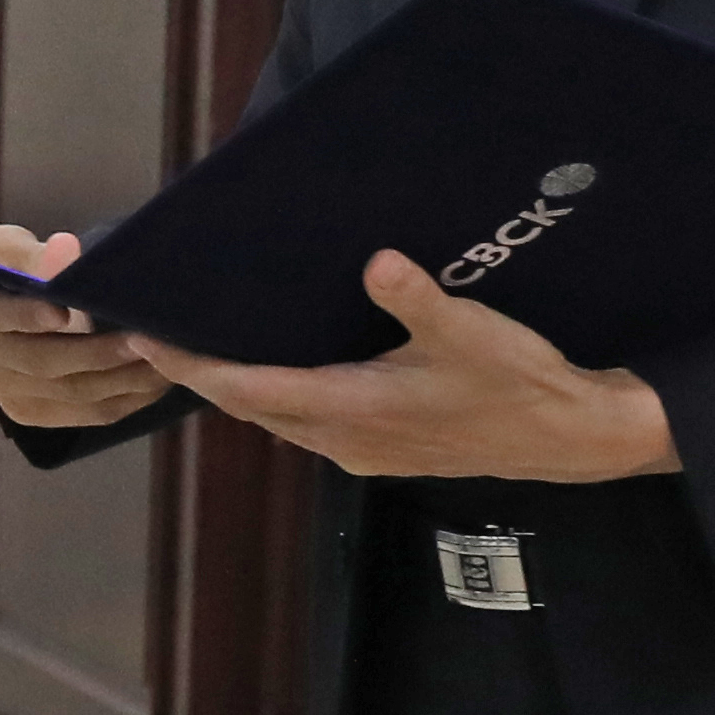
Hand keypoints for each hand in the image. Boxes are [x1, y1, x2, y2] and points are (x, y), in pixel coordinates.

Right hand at [0, 226, 165, 431]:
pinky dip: (121, 401)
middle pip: (41, 362)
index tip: (63, 312)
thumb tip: (67, 250)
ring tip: (166, 360)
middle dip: (97, 353)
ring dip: (119, 381)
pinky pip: (78, 414)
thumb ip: (29, 252)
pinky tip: (153, 383)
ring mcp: (2, 390)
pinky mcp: (25, 410)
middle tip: (145, 337)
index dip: (29, 316)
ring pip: (66, 393)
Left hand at [135, 253, 677, 483]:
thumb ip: (419, 299)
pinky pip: (303, 424)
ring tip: (199, 347)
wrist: (569, 436)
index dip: (192, 367)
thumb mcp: (472, 333)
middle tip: (156, 335)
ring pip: (275, 418)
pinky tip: (270, 368)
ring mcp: (358, 451)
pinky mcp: (377, 451)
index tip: (145, 340)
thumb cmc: (520, 382)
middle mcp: (342, 439)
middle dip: (200, 374)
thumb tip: (378, 263)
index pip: (247, 390)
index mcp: (353, 409)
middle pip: (249, 406)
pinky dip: (274, 397)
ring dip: (236, 388)